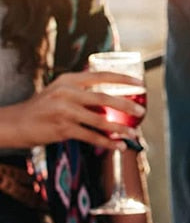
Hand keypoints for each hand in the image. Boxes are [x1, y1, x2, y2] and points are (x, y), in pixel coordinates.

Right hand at [4, 70, 143, 150]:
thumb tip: (111, 103)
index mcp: (68, 80)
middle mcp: (67, 92)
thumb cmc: (41, 108)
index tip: (140, 84)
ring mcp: (64, 110)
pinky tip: (119, 146)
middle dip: (126, 105)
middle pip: (104, 97)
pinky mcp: (62, 128)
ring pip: (100, 120)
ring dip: (120, 128)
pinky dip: (107, 142)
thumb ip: (82, 93)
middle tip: (142, 110)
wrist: (14, 123)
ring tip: (134, 134)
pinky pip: (91, 136)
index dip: (122, 79)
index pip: (101, 75)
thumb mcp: (59, 92)